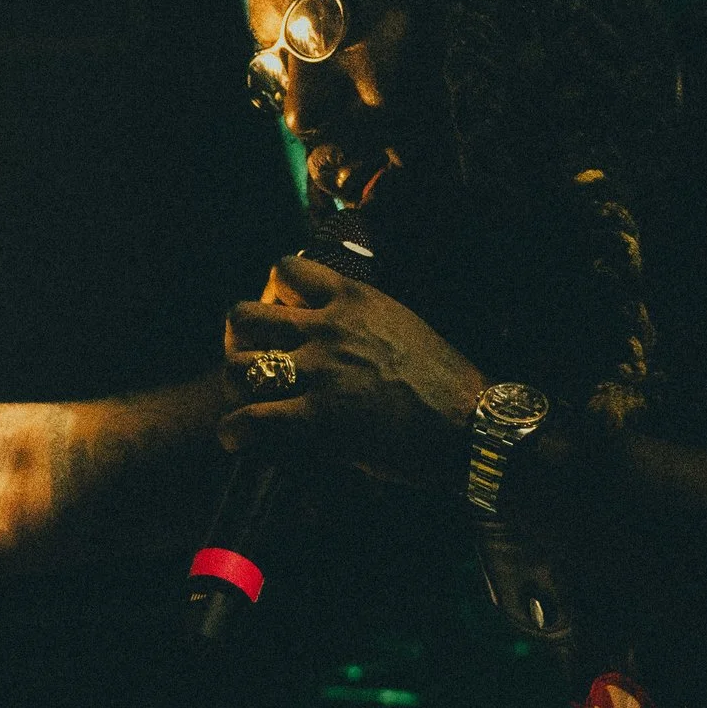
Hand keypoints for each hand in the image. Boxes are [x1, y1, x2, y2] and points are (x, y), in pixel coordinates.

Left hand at [218, 254, 486, 490]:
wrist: (472, 422)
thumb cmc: (449, 380)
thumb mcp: (403, 324)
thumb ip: (362, 320)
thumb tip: (338, 330)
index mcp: (353, 299)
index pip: (285, 269)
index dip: (272, 293)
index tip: (281, 315)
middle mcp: (328, 328)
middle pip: (244, 314)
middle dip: (239, 337)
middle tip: (252, 358)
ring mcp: (320, 372)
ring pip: (238, 365)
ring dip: (235, 385)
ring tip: (245, 399)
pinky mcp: (318, 417)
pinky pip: (251, 419)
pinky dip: (235, 430)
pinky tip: (235, 438)